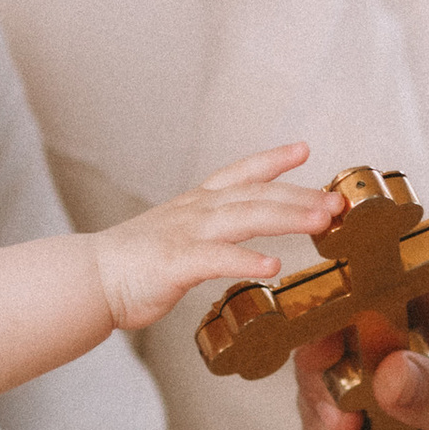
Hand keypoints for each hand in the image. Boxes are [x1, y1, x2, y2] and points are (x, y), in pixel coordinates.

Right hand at [89, 144, 342, 335]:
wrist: (90, 279)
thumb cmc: (134, 264)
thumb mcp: (176, 234)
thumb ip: (208, 230)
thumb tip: (236, 234)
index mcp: (196, 204)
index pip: (240, 174)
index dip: (273, 160)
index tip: (304, 149)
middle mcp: (196, 211)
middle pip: (256, 195)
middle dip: (300, 195)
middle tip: (337, 201)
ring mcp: (186, 234)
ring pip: (245, 217)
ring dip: (287, 217)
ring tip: (322, 220)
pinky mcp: (176, 263)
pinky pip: (216, 259)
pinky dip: (245, 260)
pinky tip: (272, 266)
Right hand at [293, 273, 428, 429]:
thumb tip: (381, 372)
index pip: (403, 268)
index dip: (350, 287)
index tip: (316, 325)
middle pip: (357, 319)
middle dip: (328, 361)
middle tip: (334, 410)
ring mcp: (428, 377)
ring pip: (346, 373)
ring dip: (328, 408)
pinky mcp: (417, 426)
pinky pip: (357, 422)